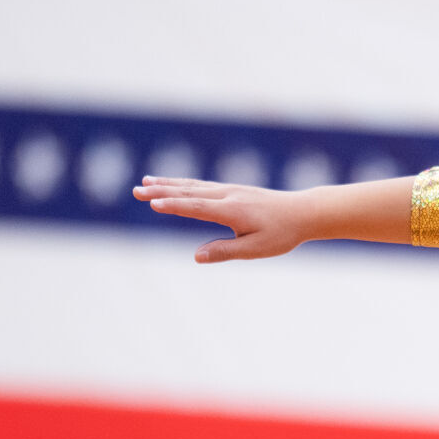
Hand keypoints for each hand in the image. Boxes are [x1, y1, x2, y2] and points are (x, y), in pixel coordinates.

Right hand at [133, 177, 313, 262]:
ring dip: (167, 184)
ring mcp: (229, 190)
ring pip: (193, 185)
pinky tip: (172, 184)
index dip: (172, 205)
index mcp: (231, 210)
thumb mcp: (255, 249)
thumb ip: (225, 251)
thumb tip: (196, 256)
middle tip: (135, 190)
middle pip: (188, 192)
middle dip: (160, 191)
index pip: (195, 207)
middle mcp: (227, 195)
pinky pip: (202, 185)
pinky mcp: (232, 190)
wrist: (302, 212)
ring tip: (145, 182)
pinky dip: (183, 183)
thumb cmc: (281, 234)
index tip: (151, 203)